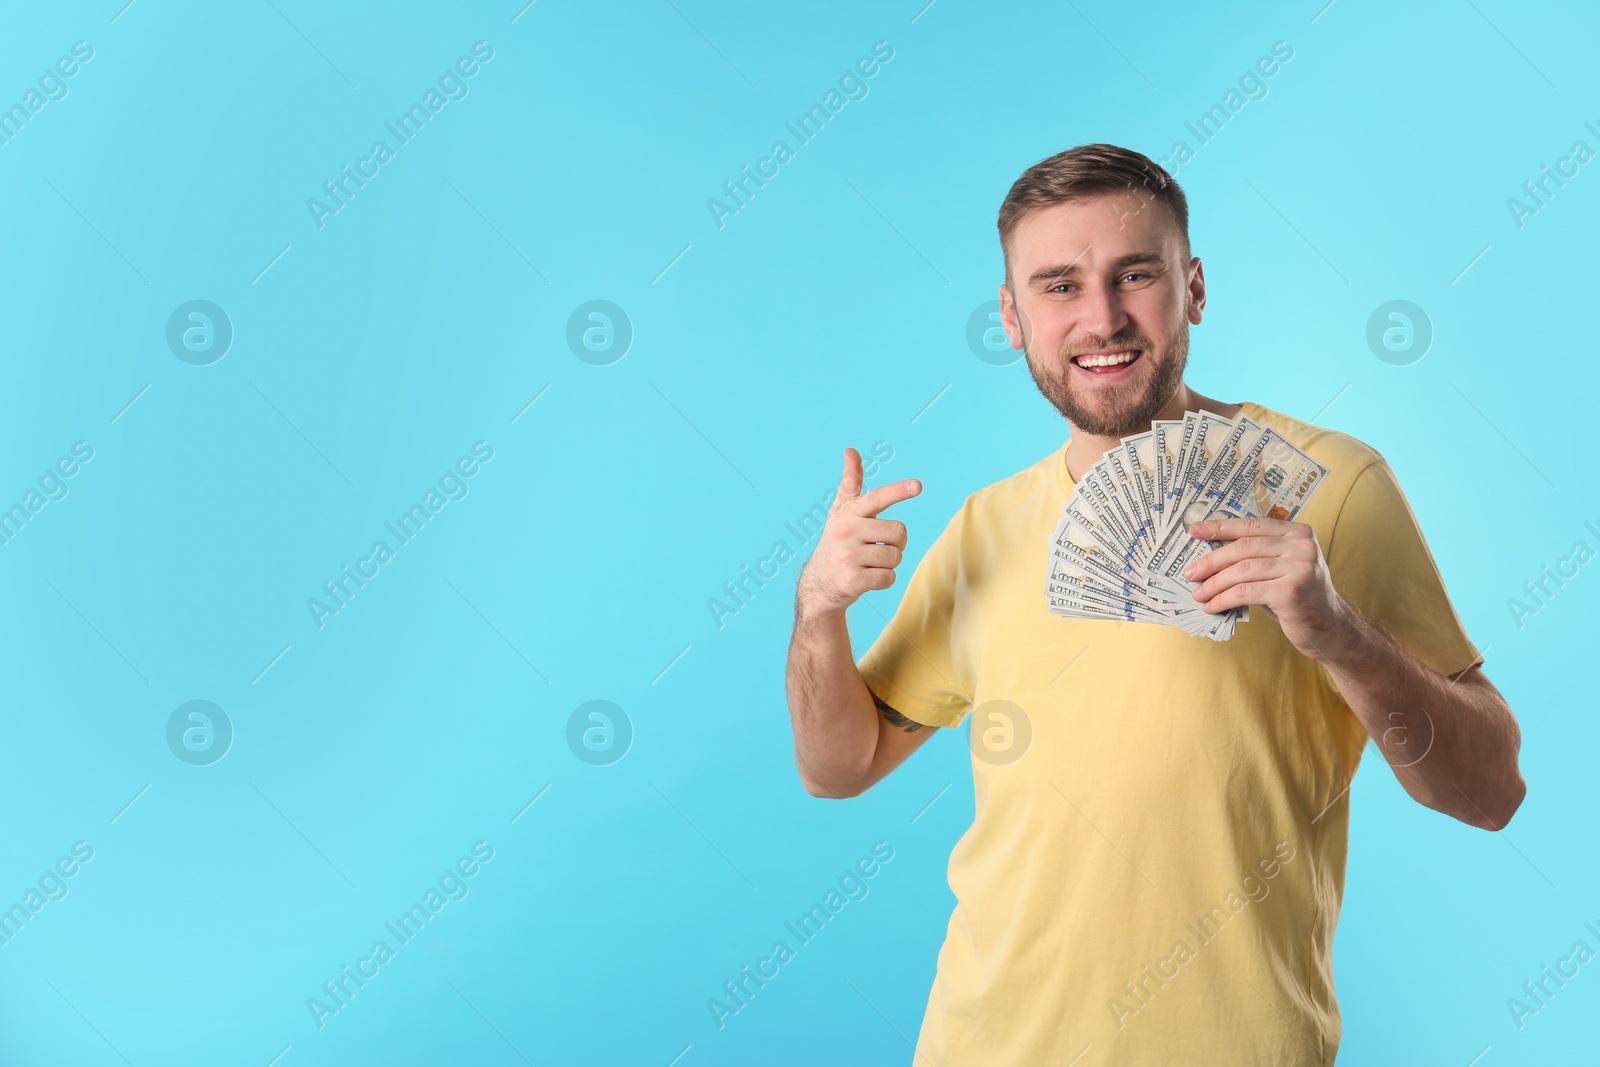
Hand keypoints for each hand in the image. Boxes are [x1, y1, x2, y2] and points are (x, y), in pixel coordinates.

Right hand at [795, 448, 920, 621]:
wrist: (819, 584)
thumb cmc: (838, 542)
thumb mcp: (841, 512)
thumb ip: (851, 482)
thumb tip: (850, 450)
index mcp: (847, 512)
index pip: (877, 498)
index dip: (898, 491)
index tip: (918, 485)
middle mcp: (846, 531)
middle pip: (899, 532)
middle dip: (896, 543)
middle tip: (877, 548)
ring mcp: (848, 556)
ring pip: (896, 557)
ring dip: (889, 563)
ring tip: (868, 564)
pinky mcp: (853, 579)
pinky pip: (889, 577)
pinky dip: (884, 580)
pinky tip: (866, 578)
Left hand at [1182, 515, 1353, 660]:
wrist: (1330, 628)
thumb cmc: (1297, 598)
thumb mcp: (1280, 569)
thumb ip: (1255, 557)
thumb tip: (1209, 556)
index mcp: (1298, 532)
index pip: (1251, 525)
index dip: (1220, 527)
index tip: (1195, 531)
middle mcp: (1301, 545)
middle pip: (1244, 547)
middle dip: (1212, 560)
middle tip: (1190, 573)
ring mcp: (1299, 567)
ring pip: (1242, 570)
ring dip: (1215, 584)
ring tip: (1199, 594)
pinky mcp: (1292, 590)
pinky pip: (1246, 591)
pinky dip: (1224, 599)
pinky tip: (1213, 606)